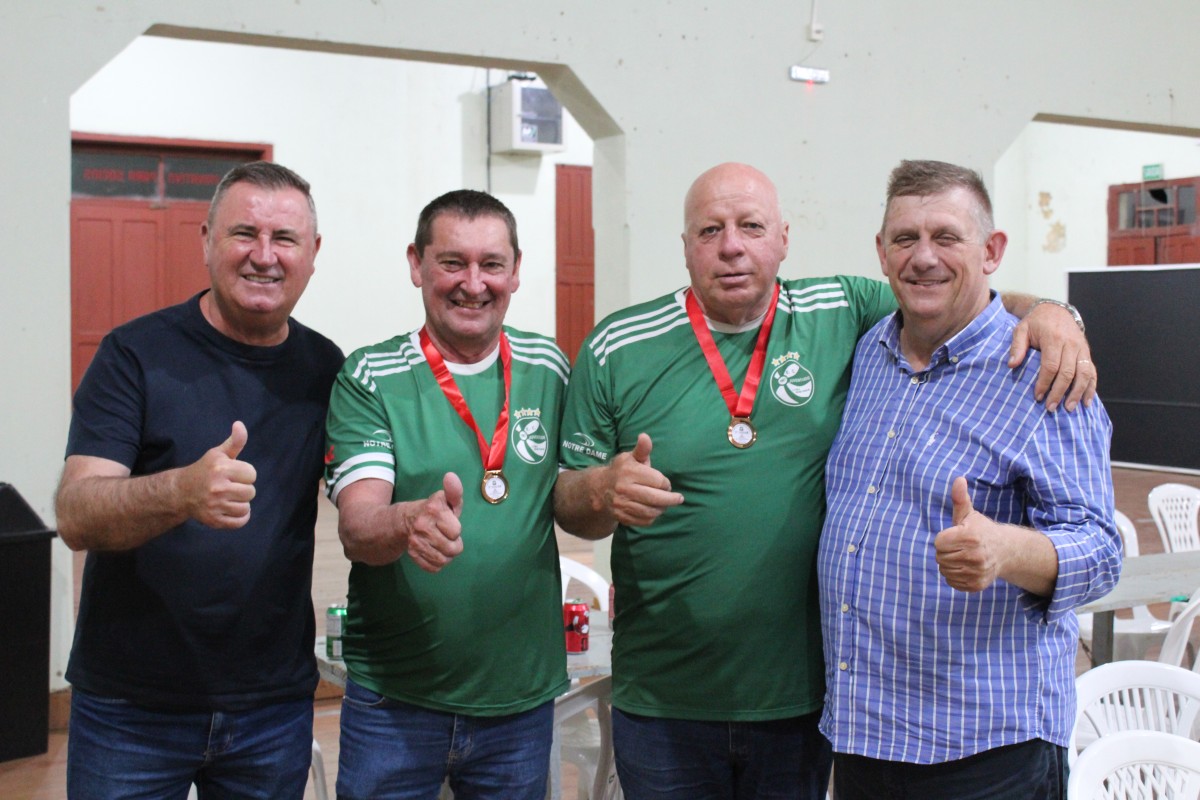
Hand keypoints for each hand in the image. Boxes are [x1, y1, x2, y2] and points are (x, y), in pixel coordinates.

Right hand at [181, 421, 257, 528]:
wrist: (181, 491)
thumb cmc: (205, 470)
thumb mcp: (218, 454)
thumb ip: (235, 441)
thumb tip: (240, 424)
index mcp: (220, 468)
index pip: (251, 474)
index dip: (245, 474)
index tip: (234, 474)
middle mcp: (217, 487)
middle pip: (251, 492)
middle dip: (243, 489)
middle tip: (230, 486)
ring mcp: (215, 505)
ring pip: (246, 507)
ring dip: (241, 503)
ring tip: (229, 497)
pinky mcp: (214, 520)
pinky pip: (240, 522)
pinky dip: (240, 517)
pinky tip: (231, 509)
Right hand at [402, 472, 464, 572]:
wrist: (402, 521)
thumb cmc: (432, 510)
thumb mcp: (445, 499)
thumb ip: (454, 491)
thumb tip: (451, 476)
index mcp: (433, 509)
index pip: (456, 531)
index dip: (455, 529)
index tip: (447, 522)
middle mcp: (422, 525)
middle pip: (453, 548)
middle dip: (454, 544)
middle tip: (446, 536)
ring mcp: (415, 541)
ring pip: (444, 560)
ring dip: (446, 555)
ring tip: (441, 544)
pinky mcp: (412, 554)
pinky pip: (433, 568)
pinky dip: (437, 563)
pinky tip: (433, 552)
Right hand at [602, 433, 683, 526]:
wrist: (600, 488)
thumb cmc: (622, 470)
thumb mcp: (631, 457)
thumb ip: (642, 449)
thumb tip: (645, 436)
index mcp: (629, 472)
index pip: (657, 481)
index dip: (666, 484)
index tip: (666, 484)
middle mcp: (623, 489)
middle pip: (655, 498)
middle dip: (671, 499)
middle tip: (678, 499)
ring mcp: (621, 504)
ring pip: (650, 512)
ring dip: (662, 509)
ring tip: (666, 505)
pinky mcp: (621, 516)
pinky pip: (643, 521)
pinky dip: (652, 518)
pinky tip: (654, 511)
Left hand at [933, 477, 1001, 592]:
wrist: (1004, 551)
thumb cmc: (980, 530)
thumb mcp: (969, 514)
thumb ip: (959, 498)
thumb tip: (959, 479)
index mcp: (970, 537)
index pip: (939, 543)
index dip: (944, 539)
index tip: (955, 536)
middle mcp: (974, 556)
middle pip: (940, 557)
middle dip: (946, 551)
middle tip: (959, 547)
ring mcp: (976, 572)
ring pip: (945, 571)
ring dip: (949, 564)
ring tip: (962, 556)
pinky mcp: (976, 585)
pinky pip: (952, 582)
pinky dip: (954, 576)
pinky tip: (966, 567)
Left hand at [1008, 303, 1096, 412]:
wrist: (1055, 310)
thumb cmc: (1036, 322)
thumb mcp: (1022, 329)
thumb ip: (1017, 346)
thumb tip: (1012, 365)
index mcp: (1054, 338)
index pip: (1051, 365)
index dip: (1045, 383)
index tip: (1037, 396)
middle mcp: (1071, 344)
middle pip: (1068, 372)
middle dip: (1059, 392)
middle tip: (1050, 408)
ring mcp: (1082, 349)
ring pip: (1084, 374)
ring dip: (1078, 393)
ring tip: (1069, 408)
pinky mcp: (1087, 353)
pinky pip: (1092, 371)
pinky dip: (1091, 387)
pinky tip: (1087, 401)